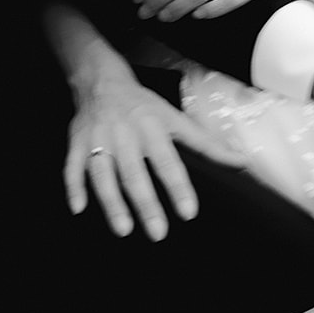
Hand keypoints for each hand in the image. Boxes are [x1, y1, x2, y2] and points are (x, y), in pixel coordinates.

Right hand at [65, 72, 245, 238]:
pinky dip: (73, 187)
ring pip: (102, 172)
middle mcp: (124, 133)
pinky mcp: (77, 143)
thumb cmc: (143, 105)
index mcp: (151, 126)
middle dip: (145, 202)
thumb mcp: (175, 118)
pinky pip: (71, 166)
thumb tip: (242, 161)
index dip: (178, 186)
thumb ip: (207, 144)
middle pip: (134, 172)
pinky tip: (78, 208)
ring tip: (123, 229)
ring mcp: (98, 138)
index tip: (188, 212)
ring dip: (111, 201)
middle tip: (158, 232)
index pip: (167, 160)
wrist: (100, 80)